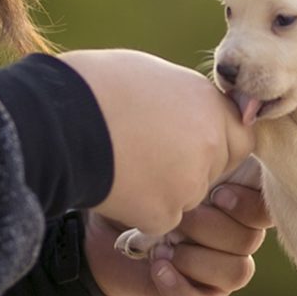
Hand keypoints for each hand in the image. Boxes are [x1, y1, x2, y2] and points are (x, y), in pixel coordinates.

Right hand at [56, 49, 254, 235]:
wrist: (56, 122)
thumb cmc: (94, 87)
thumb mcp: (152, 75)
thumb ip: (185, 100)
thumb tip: (191, 110)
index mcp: (210, 105)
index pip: (239, 138)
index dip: (212, 143)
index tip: (181, 139)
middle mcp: (210, 144)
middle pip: (213, 172)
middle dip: (188, 171)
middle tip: (146, 155)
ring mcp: (189, 182)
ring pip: (186, 199)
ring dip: (162, 191)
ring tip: (122, 163)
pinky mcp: (164, 212)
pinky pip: (160, 220)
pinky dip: (139, 212)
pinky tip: (114, 184)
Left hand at [86, 161, 272, 295]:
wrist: (98, 232)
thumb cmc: (137, 191)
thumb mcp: (168, 168)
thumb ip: (205, 161)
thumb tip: (233, 140)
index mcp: (235, 204)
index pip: (266, 210)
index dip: (248, 205)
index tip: (217, 194)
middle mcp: (235, 239)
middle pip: (250, 240)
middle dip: (209, 228)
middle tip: (177, 218)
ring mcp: (220, 272)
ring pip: (237, 273)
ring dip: (196, 259)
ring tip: (162, 247)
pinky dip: (179, 290)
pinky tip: (158, 269)